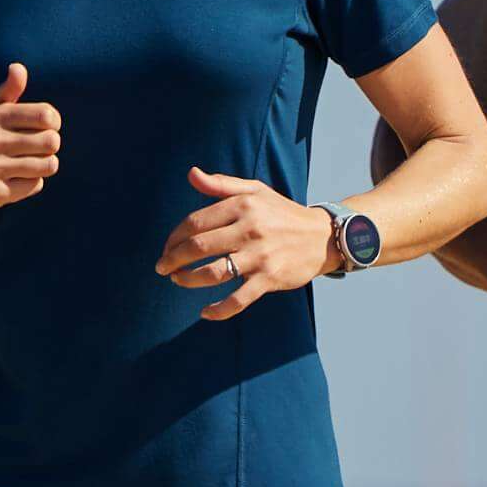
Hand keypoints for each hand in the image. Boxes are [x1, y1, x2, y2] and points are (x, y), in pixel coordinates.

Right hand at [0, 62, 60, 215]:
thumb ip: (6, 92)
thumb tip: (19, 67)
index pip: (46, 115)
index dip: (53, 122)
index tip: (44, 127)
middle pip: (52, 141)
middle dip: (50, 146)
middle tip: (39, 149)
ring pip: (48, 165)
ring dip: (44, 165)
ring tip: (32, 163)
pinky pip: (35, 185)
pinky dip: (31, 183)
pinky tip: (17, 179)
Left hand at [157, 169, 332, 320]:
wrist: (323, 237)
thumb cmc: (283, 213)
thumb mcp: (255, 191)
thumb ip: (221, 184)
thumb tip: (191, 174)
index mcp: (242, 206)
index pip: (195, 222)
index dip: (173, 237)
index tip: (167, 247)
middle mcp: (249, 229)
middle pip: (198, 247)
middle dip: (173, 259)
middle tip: (162, 267)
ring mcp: (259, 256)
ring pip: (213, 273)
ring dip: (188, 280)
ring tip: (177, 280)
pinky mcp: (270, 278)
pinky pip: (239, 299)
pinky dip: (219, 310)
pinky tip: (205, 312)